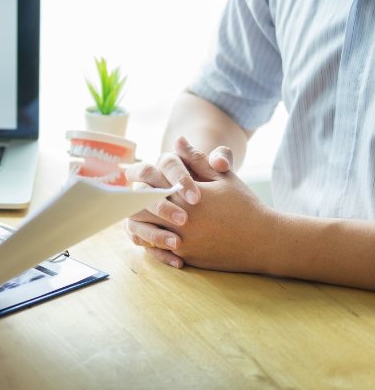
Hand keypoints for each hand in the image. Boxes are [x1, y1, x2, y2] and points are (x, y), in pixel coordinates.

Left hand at [128, 139, 276, 272]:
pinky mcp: (186, 257)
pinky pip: (156, 250)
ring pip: (144, 231)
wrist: (265, 241)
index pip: (150, 185)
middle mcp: (182, 219)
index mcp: (188, 195)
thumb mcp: (223, 177)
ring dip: (139, 223)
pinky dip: (150, 242)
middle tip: (131, 199)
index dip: (141, 181)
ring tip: (138, 217)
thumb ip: (197, 159)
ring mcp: (183, 240)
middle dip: (134, 203)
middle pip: (140, 209)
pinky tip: (151, 235)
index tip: (140, 179)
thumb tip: (178, 139)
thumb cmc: (244, 205)